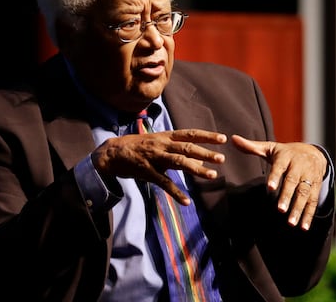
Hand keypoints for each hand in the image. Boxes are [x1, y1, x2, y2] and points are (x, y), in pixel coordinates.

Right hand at [92, 129, 226, 204]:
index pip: (190, 134)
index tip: (223, 138)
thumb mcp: (159, 145)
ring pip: (178, 162)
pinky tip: (186, 201)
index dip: (206, 136)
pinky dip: (175, 192)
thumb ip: (179, 153)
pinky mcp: (146, 171)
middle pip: (187, 147)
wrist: (112, 153)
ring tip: (212, 175)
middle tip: (222, 158)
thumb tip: (202, 162)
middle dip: (205, 152)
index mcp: (166, 137)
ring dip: (196, 169)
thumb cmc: (139, 147)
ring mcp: (154, 158)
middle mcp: (162, 145)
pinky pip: (163, 183)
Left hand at [231, 135, 326, 230]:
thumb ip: (252, 147)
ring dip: (298, 209)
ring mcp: (309, 178)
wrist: (314, 152)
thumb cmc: (286, 152)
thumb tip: (233, 139)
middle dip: (287, 196)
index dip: (275, 177)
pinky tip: (303, 227)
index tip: (270, 187)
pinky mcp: (316, 187)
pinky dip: (309, 215)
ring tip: (291, 223)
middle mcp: (299, 167)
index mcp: (286, 157)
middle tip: (280, 210)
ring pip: (304, 194)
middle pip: (293, 182)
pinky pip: (313, 202)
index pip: (280, 167)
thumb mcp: (270, 148)